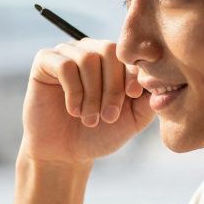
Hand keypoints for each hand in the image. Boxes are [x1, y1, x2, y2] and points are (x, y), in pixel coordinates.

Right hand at [20, 38, 154, 164]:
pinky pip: (64, 66)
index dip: (133, 72)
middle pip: (108, 51)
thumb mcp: (133, 119)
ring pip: (87, 59)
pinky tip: (73, 110)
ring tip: (89, 118)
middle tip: (109, 116)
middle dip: (112, 87)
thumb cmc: (99, 134)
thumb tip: (159, 79)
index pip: (129, 52)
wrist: (64, 153)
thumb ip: (148, 98)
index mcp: (113, 59)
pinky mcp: (45, 61)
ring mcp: (67, 53)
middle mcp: (90, 50)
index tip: (133, 95)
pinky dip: (73, 92)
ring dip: (92, 94)